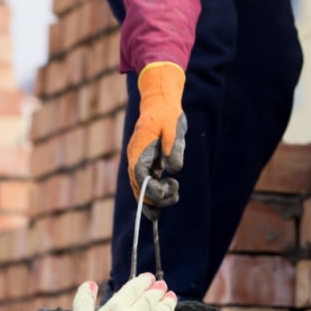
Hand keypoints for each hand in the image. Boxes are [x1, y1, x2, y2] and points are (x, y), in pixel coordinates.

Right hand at [66, 273, 185, 310]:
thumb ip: (84, 300)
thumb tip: (91, 283)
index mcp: (115, 308)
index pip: (133, 290)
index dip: (143, 282)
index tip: (150, 278)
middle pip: (148, 300)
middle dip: (157, 291)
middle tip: (163, 286)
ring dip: (167, 304)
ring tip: (172, 297)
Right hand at [126, 62, 186, 208]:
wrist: (160, 103)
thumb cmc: (167, 115)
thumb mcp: (173, 129)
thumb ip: (173, 149)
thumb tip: (174, 170)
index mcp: (139, 150)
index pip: (139, 176)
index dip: (149, 188)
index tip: (163, 194)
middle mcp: (135, 158)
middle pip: (138, 186)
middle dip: (154, 197)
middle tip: (175, 194)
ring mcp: (140, 162)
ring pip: (141, 188)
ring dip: (155, 198)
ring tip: (175, 195)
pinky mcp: (147, 163)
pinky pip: (147, 184)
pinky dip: (153, 195)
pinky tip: (160, 207)